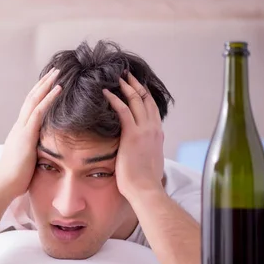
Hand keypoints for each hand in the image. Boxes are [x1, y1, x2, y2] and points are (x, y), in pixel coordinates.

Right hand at [0, 68, 61, 199]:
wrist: (3, 186)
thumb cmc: (15, 179)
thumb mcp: (27, 161)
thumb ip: (35, 152)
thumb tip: (46, 154)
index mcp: (19, 133)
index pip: (29, 108)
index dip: (38, 95)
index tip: (48, 85)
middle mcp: (18, 127)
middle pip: (30, 99)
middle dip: (43, 84)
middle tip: (55, 72)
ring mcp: (21, 129)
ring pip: (34, 100)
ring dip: (46, 86)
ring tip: (58, 74)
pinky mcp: (26, 135)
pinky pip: (38, 112)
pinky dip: (49, 99)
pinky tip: (58, 89)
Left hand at [103, 73, 164, 201]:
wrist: (145, 189)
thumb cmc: (145, 180)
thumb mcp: (151, 160)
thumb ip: (149, 148)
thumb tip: (148, 145)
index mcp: (158, 134)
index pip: (152, 108)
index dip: (144, 95)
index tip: (137, 86)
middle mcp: (153, 128)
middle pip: (146, 100)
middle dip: (136, 85)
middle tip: (127, 75)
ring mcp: (144, 130)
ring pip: (136, 101)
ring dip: (126, 87)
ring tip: (117, 77)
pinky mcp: (132, 135)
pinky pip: (123, 111)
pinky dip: (114, 99)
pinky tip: (105, 92)